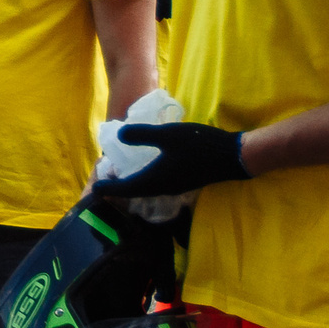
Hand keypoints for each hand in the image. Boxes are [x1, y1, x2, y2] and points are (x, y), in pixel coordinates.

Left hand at [94, 121, 249, 196]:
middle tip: (103, 180)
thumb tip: (119, 135)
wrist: (234, 156)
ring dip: (131, 184)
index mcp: (154, 181)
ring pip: (144, 189)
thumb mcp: (168, 135)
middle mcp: (161, 189)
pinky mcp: (182, 182)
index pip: (124, 188)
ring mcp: (173, 188)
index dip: (108, 188)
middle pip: (132, 192)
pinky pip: (155, 186)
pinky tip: (144, 168)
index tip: (94, 187)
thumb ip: (143, 135)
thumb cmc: (200, 145)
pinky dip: (144, 180)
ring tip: (120, 173)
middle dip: (117, 187)